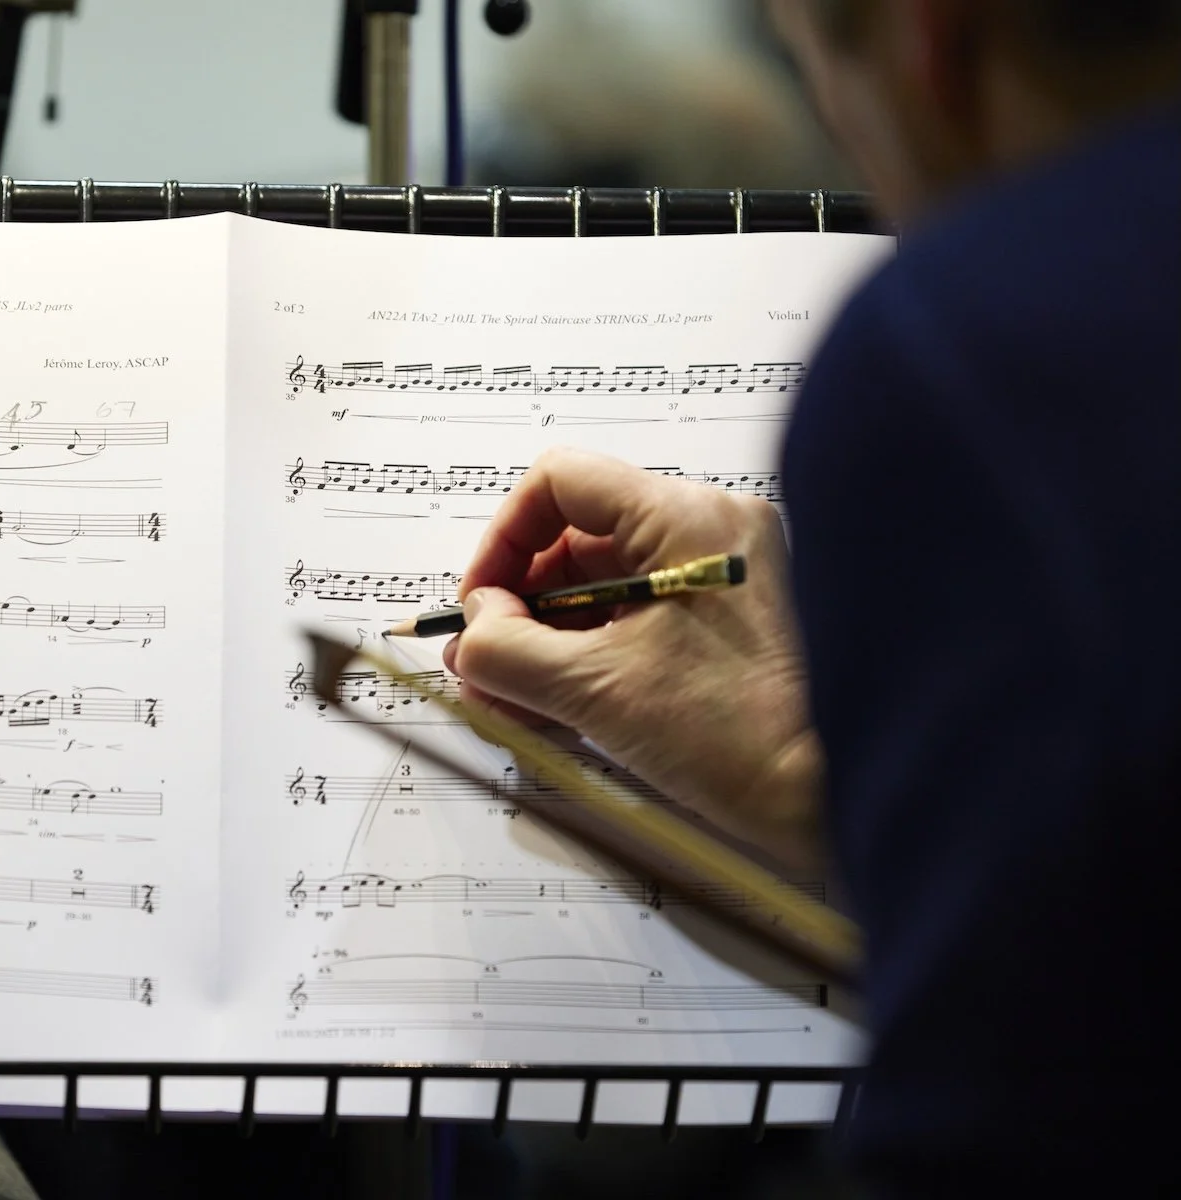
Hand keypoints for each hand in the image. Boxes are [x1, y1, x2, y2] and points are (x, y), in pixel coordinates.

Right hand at [446, 448, 822, 866]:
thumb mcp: (598, 692)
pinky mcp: (737, 629)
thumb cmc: (750, 738)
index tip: (480, 604)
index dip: (503, 541)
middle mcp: (713, 532)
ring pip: (608, 587)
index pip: (561, 484)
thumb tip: (473, 632)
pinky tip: (558, 709)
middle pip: (581, 540)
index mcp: (686, 519)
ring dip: (550, 640)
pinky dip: (594, 658)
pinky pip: (644, 622)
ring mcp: (729, 580)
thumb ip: (510, 651)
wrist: (848, 797)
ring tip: (512, 698)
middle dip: (521, 605)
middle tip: (485, 663)